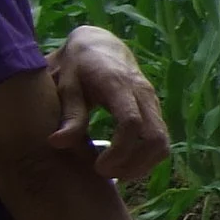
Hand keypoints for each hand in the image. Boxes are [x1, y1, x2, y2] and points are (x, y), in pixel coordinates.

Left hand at [49, 26, 168, 180]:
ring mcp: (153, 101)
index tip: (98, 167)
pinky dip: (147, 158)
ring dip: (143, 164)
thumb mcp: (67, 87)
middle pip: (155, 137)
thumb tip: (57, 143)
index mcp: (118, 85)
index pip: (131, 122)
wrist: (99, 45)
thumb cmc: (77, 67)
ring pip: (163, 142)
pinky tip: (124, 164)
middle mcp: (143, 93)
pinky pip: (161, 139)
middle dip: (134, 164)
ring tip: (115, 173)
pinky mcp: (155, 110)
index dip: (119, 150)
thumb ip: (69, 115)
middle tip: (106, 174)